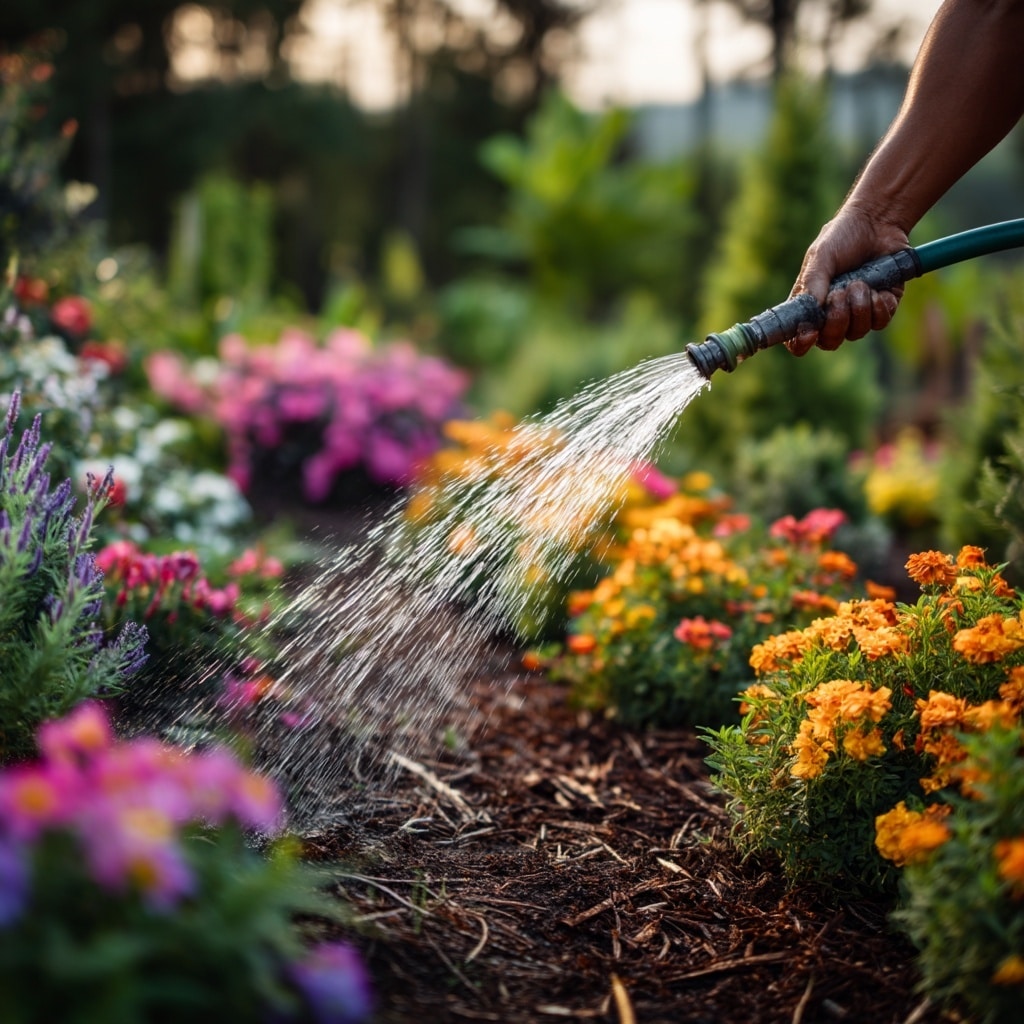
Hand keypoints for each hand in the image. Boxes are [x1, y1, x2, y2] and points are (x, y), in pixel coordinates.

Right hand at [787, 205, 910, 354]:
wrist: (878, 222)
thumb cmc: (842, 237)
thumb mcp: (820, 257)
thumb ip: (813, 283)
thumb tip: (813, 310)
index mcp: (810, 306)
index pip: (798, 339)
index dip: (801, 343)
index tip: (810, 333)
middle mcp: (832, 315)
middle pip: (830, 341)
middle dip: (836, 321)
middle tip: (840, 293)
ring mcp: (858, 313)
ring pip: (857, 333)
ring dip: (859, 308)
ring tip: (860, 283)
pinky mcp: (882, 307)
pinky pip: (880, 322)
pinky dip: (879, 306)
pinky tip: (878, 289)